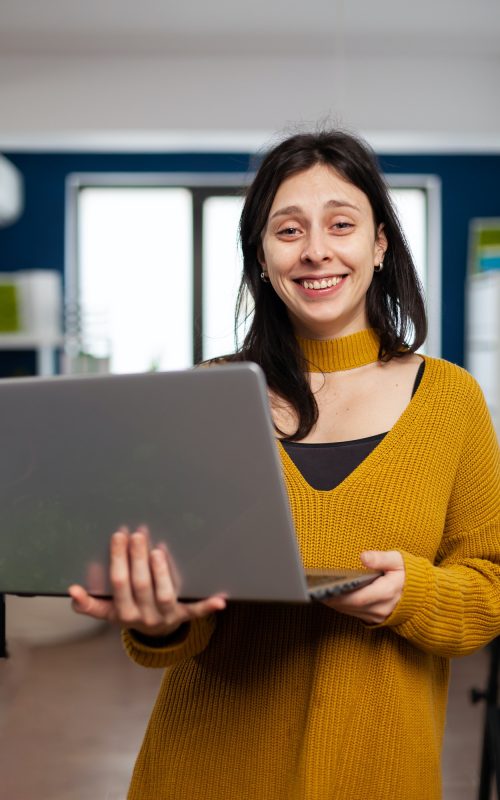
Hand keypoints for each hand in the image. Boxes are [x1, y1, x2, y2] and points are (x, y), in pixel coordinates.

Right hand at [69, 528, 226, 637]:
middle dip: (137, 557)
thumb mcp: (108, 611)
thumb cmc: (130, 611)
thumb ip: (89, 603)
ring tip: (157, 551)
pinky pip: (197, 611)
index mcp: (123, 614)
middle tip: (137, 532)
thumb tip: (72, 590)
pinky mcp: (185, 615)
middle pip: (140, 585)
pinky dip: (208, 606)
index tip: (118, 536)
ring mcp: (167, 616)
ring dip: (161, 573)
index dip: (118, 560)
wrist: (155, 634)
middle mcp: (144, 617)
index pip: (119, 584)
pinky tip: (221, 599)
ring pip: (164, 595)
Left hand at [321, 550, 404, 623]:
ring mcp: (379, 616)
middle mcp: (382, 607)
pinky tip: (332, 597)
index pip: (359, 597)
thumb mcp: (399, 561)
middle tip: (315, 589)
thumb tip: (363, 556)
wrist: (424, 596)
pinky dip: (343, 606)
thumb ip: (381, 558)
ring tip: (319, 591)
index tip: (325, 588)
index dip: (340, 595)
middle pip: (351, 606)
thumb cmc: (409, 574)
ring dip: (335, 603)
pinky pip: (355, 614)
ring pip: (351, 611)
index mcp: (388, 592)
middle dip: (332, 599)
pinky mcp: (376, 618)